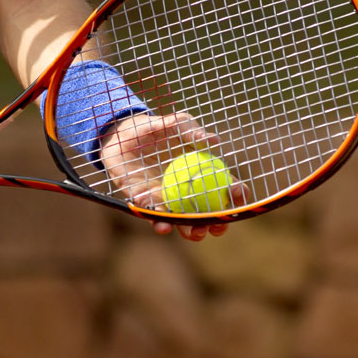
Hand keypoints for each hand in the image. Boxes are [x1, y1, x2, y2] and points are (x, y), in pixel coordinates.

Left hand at [100, 112, 244, 241]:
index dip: (237, 194)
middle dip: (217, 224)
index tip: (236, 195)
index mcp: (203, 173)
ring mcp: (168, 199)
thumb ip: (191, 131)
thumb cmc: (154, 128)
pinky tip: (162, 224)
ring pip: (183, 222)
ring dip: (190, 231)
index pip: (226, 187)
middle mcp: (188, 191)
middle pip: (208, 213)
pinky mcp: (146, 203)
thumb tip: (214, 141)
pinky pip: (154, 216)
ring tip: (195, 234)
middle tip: (217, 227)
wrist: (121, 134)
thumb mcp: (175, 124)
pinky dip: (158, 221)